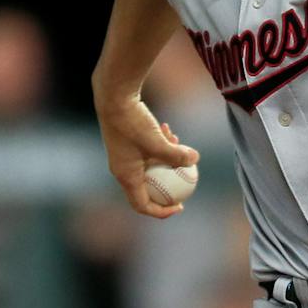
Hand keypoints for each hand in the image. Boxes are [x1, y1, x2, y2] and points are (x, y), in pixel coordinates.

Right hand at [98, 95, 198, 219]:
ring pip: (150, 167)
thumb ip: (176, 154)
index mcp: (126, 177)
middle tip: (185, 187)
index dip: (162, 211)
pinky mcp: (127, 143)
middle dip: (168, 188)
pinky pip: (146, 152)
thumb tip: (194, 159)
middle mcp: (123, 170)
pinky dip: (159, 146)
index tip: (180, 206)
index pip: (142, 206)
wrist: (113, 96)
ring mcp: (124, 156)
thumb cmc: (133, 121)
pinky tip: (169, 130)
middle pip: (148, 189)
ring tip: (180, 146)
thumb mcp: (158, 141)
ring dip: (166, 160)